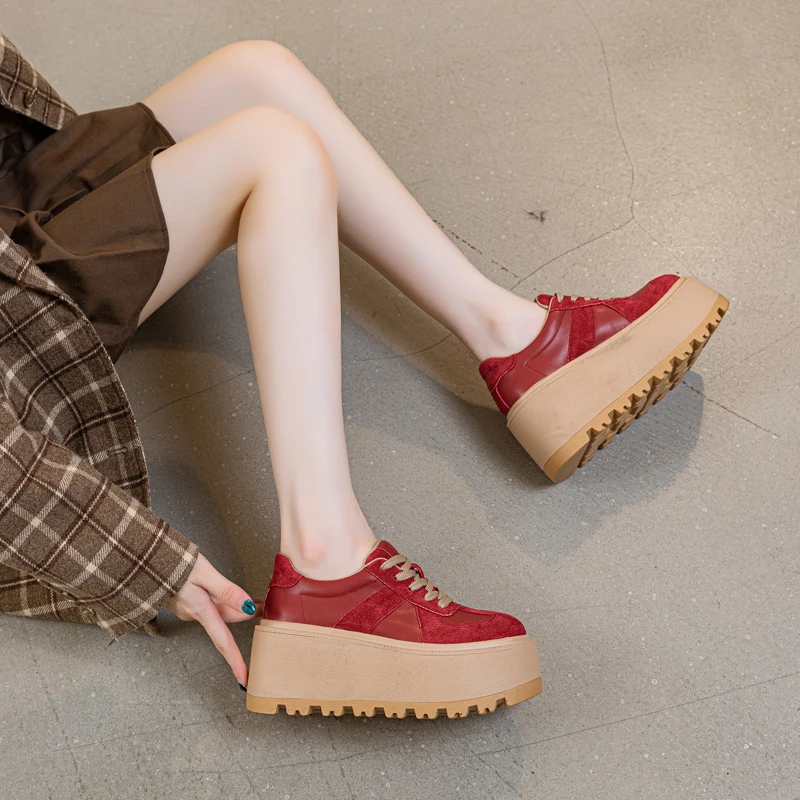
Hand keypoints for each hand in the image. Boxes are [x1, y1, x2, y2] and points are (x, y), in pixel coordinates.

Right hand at [166, 552, 261, 686]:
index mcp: (199, 610)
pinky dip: (220, 601)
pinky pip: (206, 605)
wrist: (140, 558)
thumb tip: (248, 606)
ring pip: (216, 612)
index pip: (223, 641)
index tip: (245, 679)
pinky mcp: (181, 599)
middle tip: (264, 608)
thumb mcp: (203, 572)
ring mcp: (185, 607)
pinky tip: (226, 594)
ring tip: (253, 600)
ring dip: (233, 608)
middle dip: (244, 617)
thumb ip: (226, 590)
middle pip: (225, 622)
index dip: (235, 661)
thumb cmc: (170, 562)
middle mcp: (191, 613)